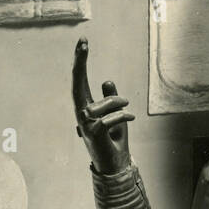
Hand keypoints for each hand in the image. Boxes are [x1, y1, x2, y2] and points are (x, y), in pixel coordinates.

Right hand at [72, 38, 134, 175]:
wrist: (115, 166)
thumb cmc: (114, 141)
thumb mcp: (116, 115)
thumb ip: (111, 100)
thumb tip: (107, 80)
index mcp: (85, 107)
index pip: (80, 81)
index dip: (80, 62)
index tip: (82, 42)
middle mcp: (80, 114)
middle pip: (77, 84)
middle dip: (80, 62)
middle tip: (83, 42)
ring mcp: (84, 124)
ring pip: (102, 103)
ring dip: (118, 104)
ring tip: (128, 108)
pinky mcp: (93, 134)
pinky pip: (110, 117)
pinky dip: (123, 116)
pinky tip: (131, 116)